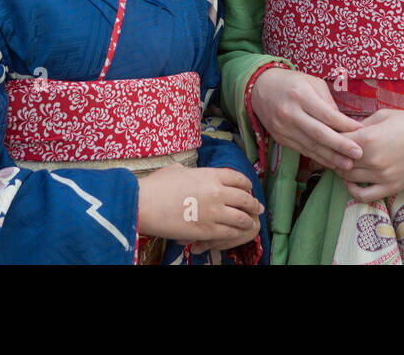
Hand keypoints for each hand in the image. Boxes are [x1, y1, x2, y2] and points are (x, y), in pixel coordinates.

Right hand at [136, 164, 262, 246]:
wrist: (144, 203)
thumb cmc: (157, 186)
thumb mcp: (177, 170)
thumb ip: (190, 172)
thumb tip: (189, 172)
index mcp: (210, 175)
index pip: (237, 178)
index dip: (246, 185)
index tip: (249, 189)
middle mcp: (217, 192)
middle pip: (244, 198)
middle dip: (253, 204)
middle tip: (258, 208)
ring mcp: (214, 212)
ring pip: (241, 217)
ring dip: (248, 220)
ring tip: (251, 222)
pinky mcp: (207, 230)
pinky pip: (230, 232)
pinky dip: (236, 233)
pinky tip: (239, 234)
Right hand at [249, 67, 363, 170]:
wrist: (259, 88)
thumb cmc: (292, 82)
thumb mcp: (312, 83)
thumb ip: (328, 103)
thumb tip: (344, 124)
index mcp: (301, 95)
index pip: (327, 115)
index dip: (346, 126)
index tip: (362, 132)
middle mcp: (291, 113)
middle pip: (319, 134)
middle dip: (341, 146)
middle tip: (359, 154)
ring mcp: (284, 128)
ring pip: (311, 146)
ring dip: (331, 157)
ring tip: (348, 165)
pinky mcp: (280, 138)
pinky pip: (302, 150)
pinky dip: (318, 157)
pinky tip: (331, 162)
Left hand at [335, 109, 403, 201]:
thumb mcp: (384, 115)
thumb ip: (362, 124)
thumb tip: (346, 130)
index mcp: (368, 138)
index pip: (338, 141)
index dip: (331, 137)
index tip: (330, 135)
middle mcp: (372, 160)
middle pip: (340, 161)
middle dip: (334, 154)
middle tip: (333, 149)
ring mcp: (381, 176)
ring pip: (348, 177)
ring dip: (341, 170)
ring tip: (342, 162)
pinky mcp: (391, 187)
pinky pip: (364, 196)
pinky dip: (353, 191)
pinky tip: (352, 182)